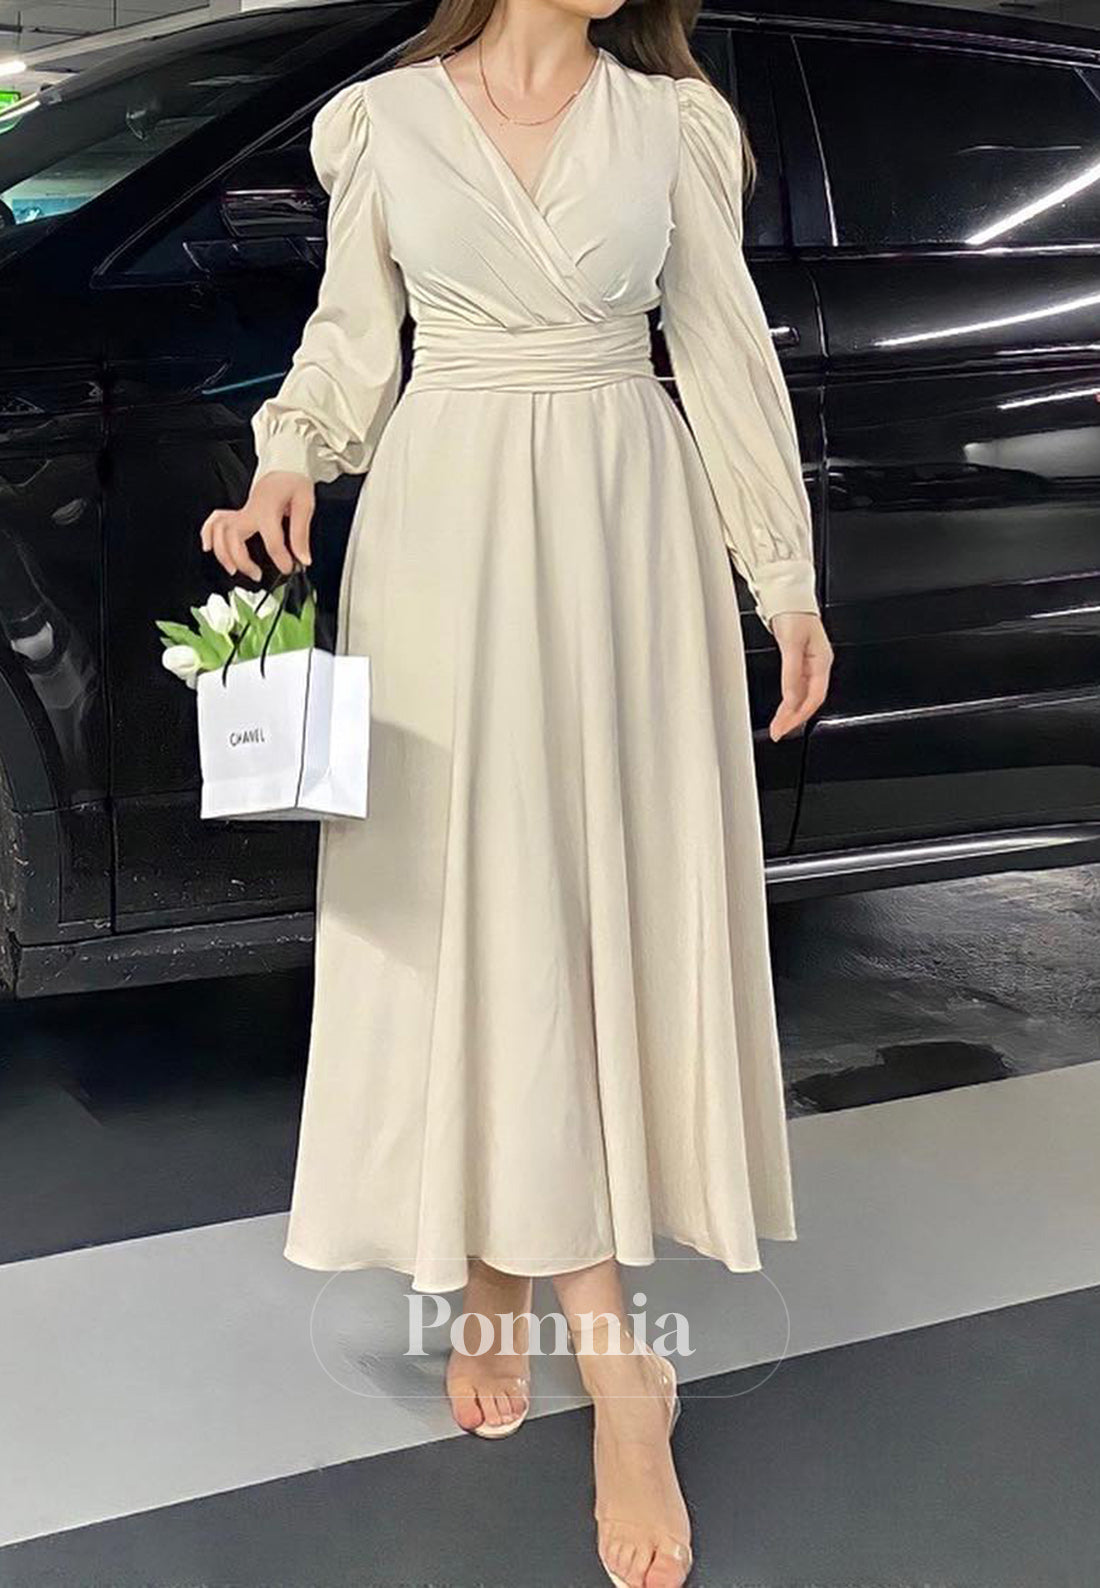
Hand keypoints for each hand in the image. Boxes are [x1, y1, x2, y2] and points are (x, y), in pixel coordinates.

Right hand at [200, 472, 313, 579]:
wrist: (282, 467)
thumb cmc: (293, 483)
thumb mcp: (305, 503)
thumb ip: (301, 534)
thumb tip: (303, 559)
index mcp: (268, 509)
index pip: (272, 541)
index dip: (281, 560)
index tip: (288, 569)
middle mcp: (249, 511)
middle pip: (233, 538)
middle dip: (242, 561)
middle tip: (257, 575)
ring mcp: (240, 512)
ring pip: (219, 532)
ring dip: (223, 554)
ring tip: (235, 570)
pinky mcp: (237, 513)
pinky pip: (214, 521)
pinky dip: (207, 534)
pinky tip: (209, 547)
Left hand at [767, 612, 832, 741]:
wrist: (787, 595)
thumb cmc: (794, 613)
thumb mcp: (792, 644)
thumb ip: (792, 673)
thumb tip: (791, 698)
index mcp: (822, 661)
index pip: (814, 697)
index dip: (800, 715)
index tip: (785, 727)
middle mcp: (818, 664)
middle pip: (808, 699)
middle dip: (794, 718)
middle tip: (778, 732)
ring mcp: (808, 663)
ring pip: (802, 694)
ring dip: (790, 711)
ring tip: (778, 726)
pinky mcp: (798, 660)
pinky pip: (796, 686)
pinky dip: (788, 699)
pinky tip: (783, 708)